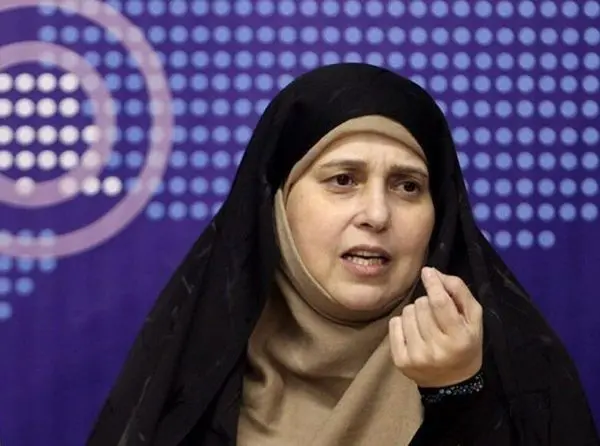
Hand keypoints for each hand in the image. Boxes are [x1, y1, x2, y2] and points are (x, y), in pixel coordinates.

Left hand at [389, 266, 482, 387]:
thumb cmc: (465, 344)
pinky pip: (394, 324)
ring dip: (415, 312)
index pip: (440, 303)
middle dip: (427, 302)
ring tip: (425, 324)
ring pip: (407, 312)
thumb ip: (459, 292)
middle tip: (435, 314)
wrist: (452, 383)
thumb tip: (435, 274)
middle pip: (422, 305)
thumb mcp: (473, 319)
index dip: (433, 284)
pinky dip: (402, 323)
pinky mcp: (400, 361)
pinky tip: (413, 332)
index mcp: (459, 338)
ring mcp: (416, 356)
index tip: (427, 271)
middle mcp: (437, 349)